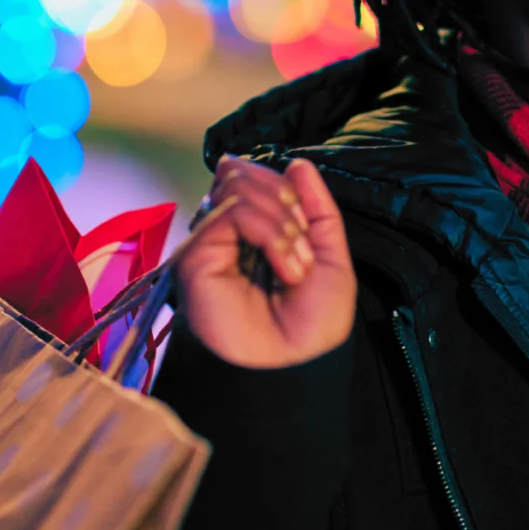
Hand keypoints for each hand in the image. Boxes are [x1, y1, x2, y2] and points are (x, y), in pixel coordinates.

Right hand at [173, 155, 355, 368]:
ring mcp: (209, 243)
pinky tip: (285, 268)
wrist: (295, 367)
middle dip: (286, 202)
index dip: (285, 189)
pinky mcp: (197, 255)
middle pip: (243, 173)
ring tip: (296, 267)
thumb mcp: (331, 256)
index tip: (307, 232)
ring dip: (283, 222)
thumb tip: (298, 163)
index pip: (254, 176)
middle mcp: (224, 234)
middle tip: (303, 250)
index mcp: (251, 232)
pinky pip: (235, 211)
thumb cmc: (313, 324)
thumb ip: (317, 208)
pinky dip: (271, 232)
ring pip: (240, 186)